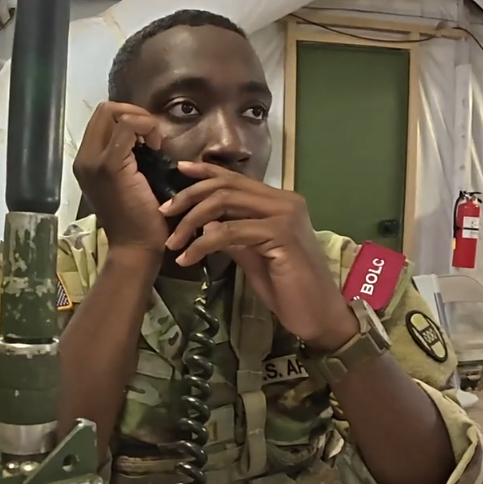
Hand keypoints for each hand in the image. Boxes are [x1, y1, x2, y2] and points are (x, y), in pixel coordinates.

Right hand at [72, 102, 168, 253]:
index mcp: (86, 162)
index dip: (129, 118)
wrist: (136, 247)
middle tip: (152, 137)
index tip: (149, 141)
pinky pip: (127, 127)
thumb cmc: (139, 219)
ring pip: (112, 113)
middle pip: (104, 110)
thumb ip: (128, 157)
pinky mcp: (110, 166)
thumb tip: (144, 135)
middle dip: (134, 114)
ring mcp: (93, 162)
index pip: (102, 118)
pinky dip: (146, 128)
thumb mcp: (127, 181)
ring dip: (141, 121)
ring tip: (153, 145)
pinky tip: (156, 148)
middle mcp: (83, 159)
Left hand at [160, 162, 357, 350]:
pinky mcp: (280, 235)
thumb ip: (232, 236)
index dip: (206, 171)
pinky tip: (188, 259)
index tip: (179, 169)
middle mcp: (284, 201)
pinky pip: (229, 232)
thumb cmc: (288, 288)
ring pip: (224, 203)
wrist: (317, 314)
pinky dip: (202, 244)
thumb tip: (205, 222)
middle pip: (226, 185)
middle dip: (189, 196)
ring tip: (173, 243)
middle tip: (165, 213)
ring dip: (191, 222)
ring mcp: (284, 215)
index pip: (236, 179)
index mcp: (279, 202)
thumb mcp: (252, 256)